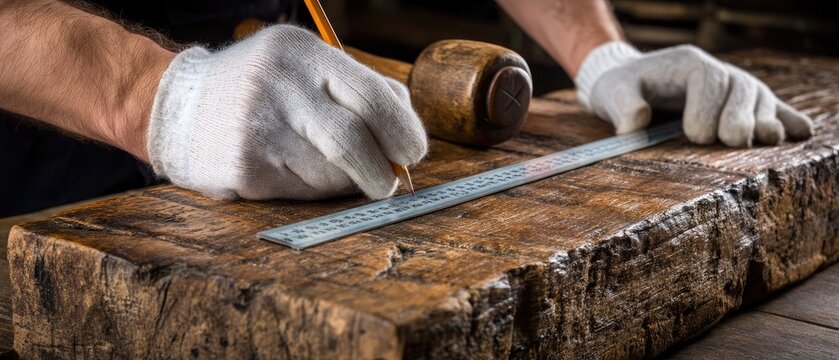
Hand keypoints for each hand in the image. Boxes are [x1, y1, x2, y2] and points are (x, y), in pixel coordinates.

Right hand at [147, 25, 427, 199]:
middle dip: (382, 171)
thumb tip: (408, 135)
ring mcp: (258, 126)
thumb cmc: (262, 89)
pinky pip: (302, 190)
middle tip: (389, 183)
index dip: (404, 131)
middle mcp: (280, 85)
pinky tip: (295, 173)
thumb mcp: (304, 66)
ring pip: (330, 172)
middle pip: (354, 140)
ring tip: (327, 169)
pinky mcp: (245, 165)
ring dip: (344, 181)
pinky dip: (314, 190)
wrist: (177, 105)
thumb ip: (357, 90)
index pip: (373, 95)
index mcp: (303, 53)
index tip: (413, 152)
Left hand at [575, 42, 813, 146]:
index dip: (708, 108)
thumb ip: (622, 106)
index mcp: (688, 64)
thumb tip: (635, 125)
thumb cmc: (620, 89)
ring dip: (765, 121)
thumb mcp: (611, 93)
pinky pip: (771, 108)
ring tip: (765, 141)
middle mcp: (717, 72)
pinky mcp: (742, 105)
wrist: (628, 85)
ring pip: (761, 98)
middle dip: (740, 117)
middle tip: (731, 141)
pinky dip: (786, 120)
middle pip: (743, 88)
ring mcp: (734, 87)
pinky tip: (801, 134)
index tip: (695, 136)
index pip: (710, 80)